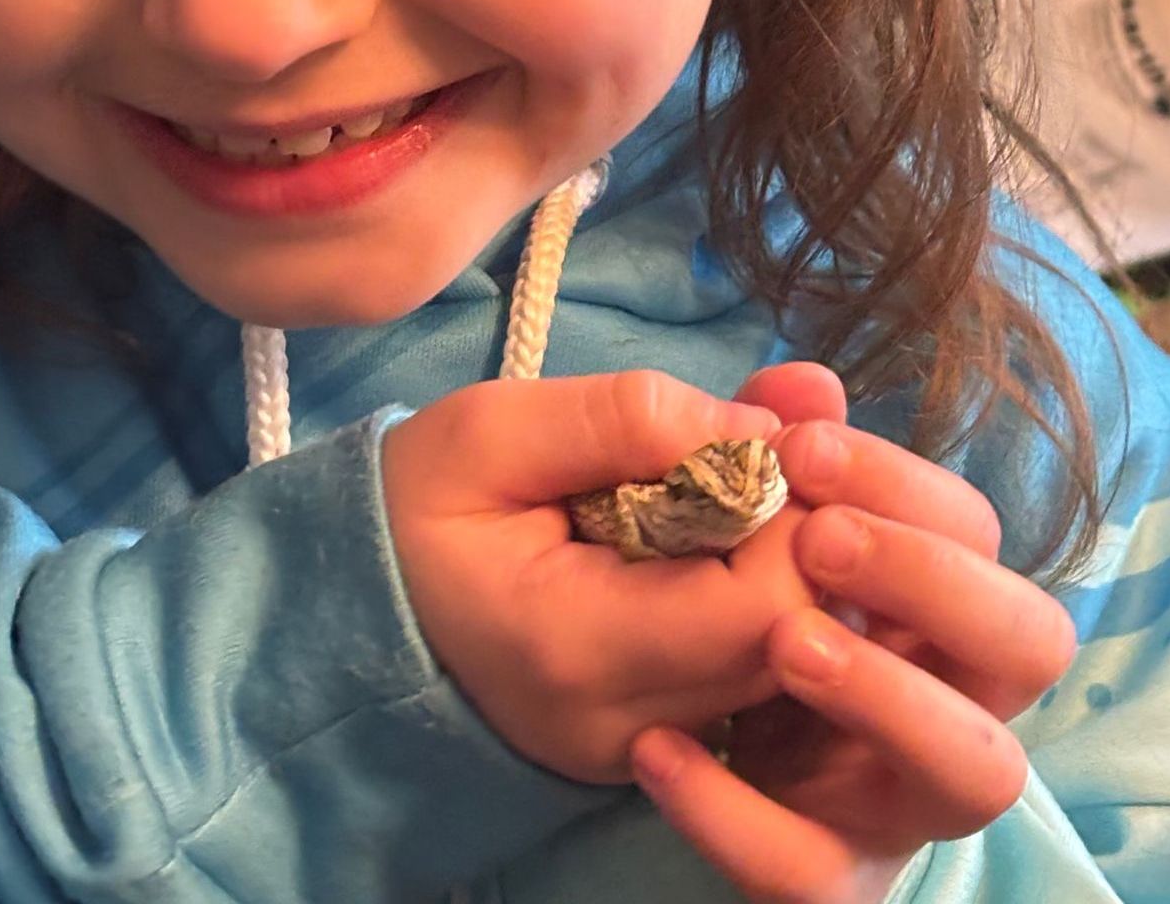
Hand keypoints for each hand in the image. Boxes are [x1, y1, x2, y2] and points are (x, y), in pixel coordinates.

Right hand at [380, 371, 819, 782]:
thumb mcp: (498, 427)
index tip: (782, 437)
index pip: (761, 605)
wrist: (356, 593)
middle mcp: (621, 725)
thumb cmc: (420, 498)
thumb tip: (767, 429)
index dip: (798, 515)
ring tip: (763, 481)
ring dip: (794, 567)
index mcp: (575, 646)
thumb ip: (630, 418)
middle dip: (812, 537)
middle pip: (791, 645)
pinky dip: (762, 602)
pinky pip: (748, 681)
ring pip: (784, 670)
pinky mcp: (651, 747)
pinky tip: (737, 534)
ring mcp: (639, 751)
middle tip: (793, 448)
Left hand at [628, 365, 1075, 903]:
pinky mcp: (820, 873)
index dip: (904, 484)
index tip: (800, 449)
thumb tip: (810, 381)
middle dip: (938, 581)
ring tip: (782, 642)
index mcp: (918, 595)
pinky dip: (741, 817)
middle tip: (819, 541)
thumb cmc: (672, 575)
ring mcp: (888, 793)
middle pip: (1030, 643)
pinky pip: (815, 875)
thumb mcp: (698, 495)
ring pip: (979, 773)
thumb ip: (759, 439)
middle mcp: (936, 692)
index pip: (976, 531)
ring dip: (893, 696)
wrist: (571, 691)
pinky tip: (657, 748)